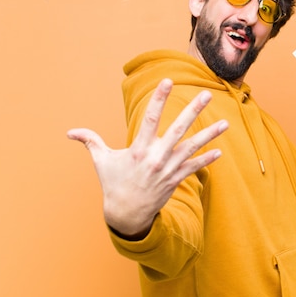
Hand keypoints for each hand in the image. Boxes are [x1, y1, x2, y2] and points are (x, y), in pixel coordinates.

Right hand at [67, 79, 227, 238]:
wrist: (126, 214)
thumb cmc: (114, 184)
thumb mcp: (102, 161)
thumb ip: (90, 142)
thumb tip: (70, 132)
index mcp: (138, 148)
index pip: (151, 118)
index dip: (159, 99)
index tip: (168, 81)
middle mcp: (156, 157)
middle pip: (178, 129)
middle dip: (193, 110)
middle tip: (207, 94)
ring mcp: (168, 169)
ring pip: (192, 148)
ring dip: (209, 135)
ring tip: (226, 123)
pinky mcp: (175, 180)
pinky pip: (194, 168)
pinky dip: (206, 161)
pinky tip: (219, 151)